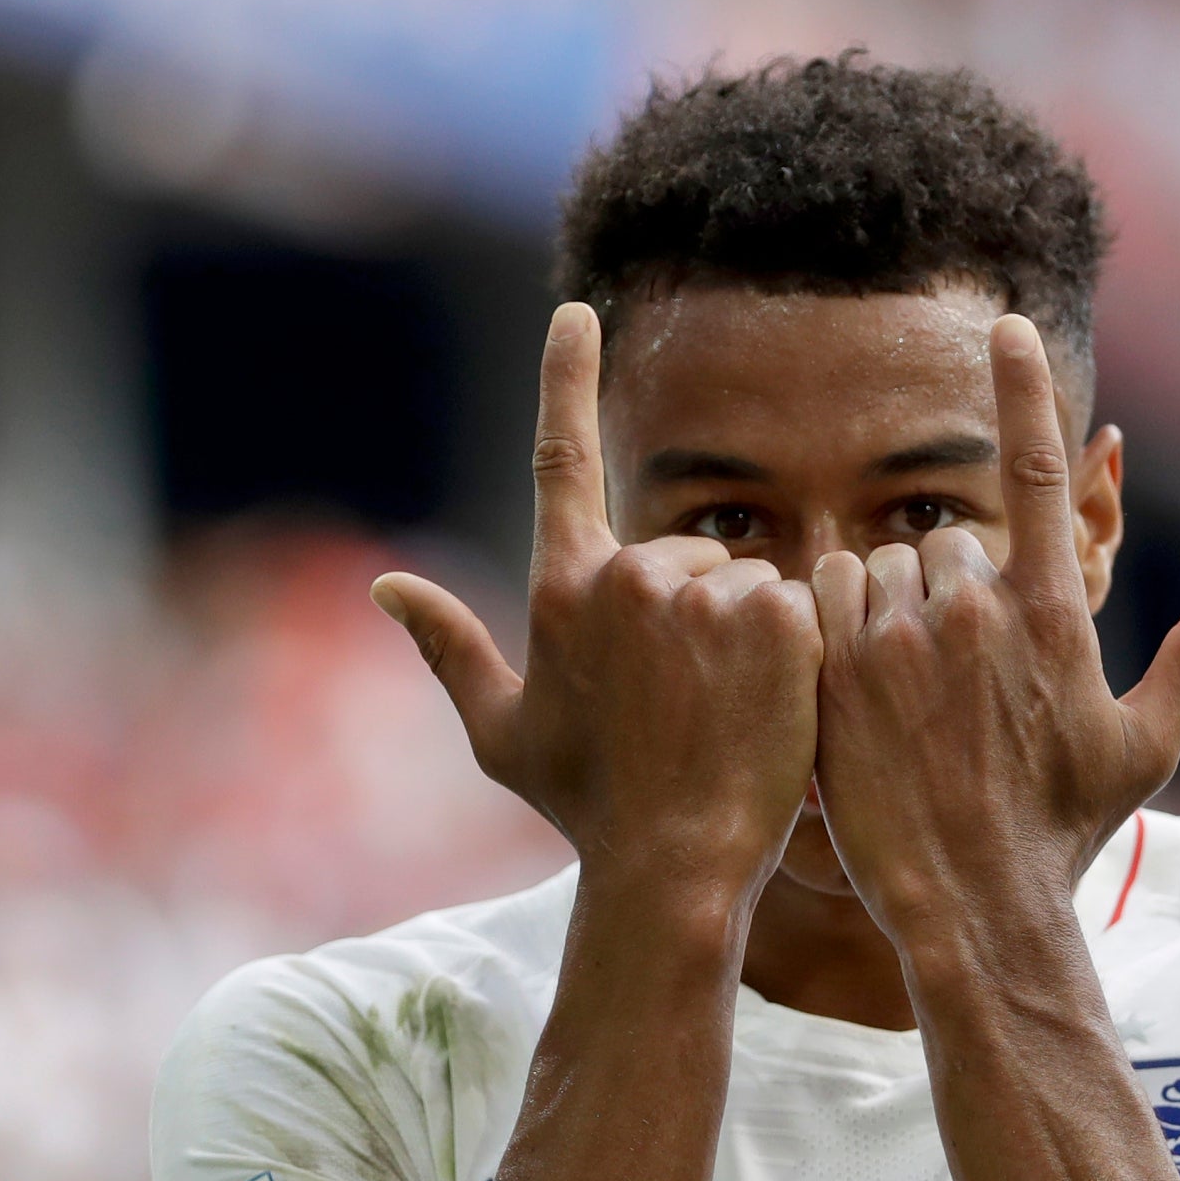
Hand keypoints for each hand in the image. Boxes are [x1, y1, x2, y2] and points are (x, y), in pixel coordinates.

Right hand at [372, 303, 821, 896]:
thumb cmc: (588, 809)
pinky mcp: (775, 617)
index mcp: (563, 587)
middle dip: (693, 612)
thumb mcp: (504, 733)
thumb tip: (385, 588)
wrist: (674, 866)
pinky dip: (794, 650)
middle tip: (685, 704)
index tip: (579, 315)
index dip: (566, 377)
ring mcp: (705, 594)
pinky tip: (771, 708)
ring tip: (724, 716)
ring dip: (744, 636)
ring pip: (742, 583)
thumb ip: (449, 648)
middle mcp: (630, 574)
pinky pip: (794, 605)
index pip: (560, 456)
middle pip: (683, 554)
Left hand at [809, 313, 1179, 942]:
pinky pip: (823, 592)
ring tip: (909, 688)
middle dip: (951, 584)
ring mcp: (897, 641)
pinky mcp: (835, 673)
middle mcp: (973, 612)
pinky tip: (852, 675)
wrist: (972, 905)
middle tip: (959, 674)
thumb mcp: (1142, 746)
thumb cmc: (1063, 831)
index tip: (1005, 325)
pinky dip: (834, 616)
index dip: (1023, 391)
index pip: (1034, 475)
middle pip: (947, 537)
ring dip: (892, 604)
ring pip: (882, 563)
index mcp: (1051, 616)